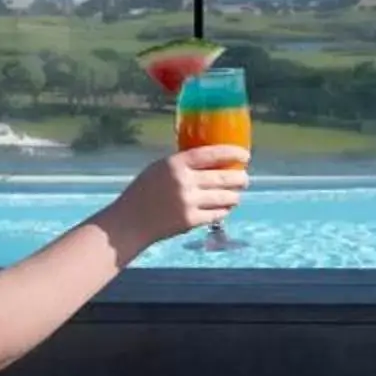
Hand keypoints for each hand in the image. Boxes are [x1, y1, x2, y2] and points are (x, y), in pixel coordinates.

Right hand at [102, 146, 248, 250]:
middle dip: (239, 178)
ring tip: (237, 194)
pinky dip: (224, 210)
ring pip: (224, 197)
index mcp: (175, 164)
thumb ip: (182, 164)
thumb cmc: (143, 192)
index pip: (211, 154)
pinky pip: (217, 214)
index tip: (245, 155)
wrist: (130, 222)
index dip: (231, 153)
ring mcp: (189, 202)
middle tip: (245, 178)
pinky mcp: (191, 221)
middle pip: (223, 177)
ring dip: (235, 195)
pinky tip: (226, 208)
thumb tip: (211, 160)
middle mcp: (184, 181)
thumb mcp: (159, 169)